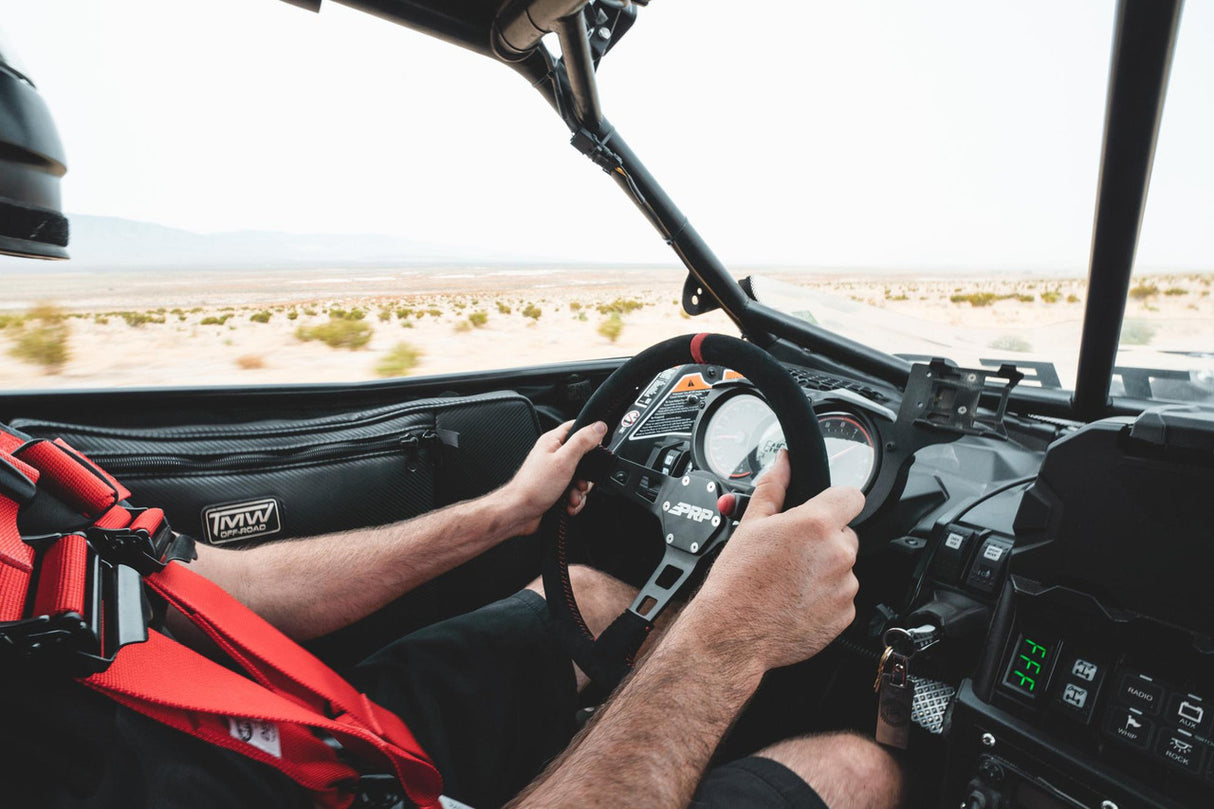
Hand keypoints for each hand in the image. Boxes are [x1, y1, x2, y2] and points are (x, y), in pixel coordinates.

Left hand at [500, 420, 606, 535]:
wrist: (519, 512)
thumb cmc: (534, 486)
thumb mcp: (564, 460)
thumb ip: (582, 442)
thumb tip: (599, 427)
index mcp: (553, 441)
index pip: (577, 427)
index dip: (591, 436)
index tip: (597, 449)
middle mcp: (553, 455)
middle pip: (584, 457)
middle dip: (587, 474)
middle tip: (580, 481)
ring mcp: (554, 473)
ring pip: (580, 477)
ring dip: (580, 491)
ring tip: (572, 497)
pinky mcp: (556, 488)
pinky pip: (574, 492)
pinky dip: (574, 500)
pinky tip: (568, 505)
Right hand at [685, 451, 863, 671]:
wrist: (732, 632)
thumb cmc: (737, 581)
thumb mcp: (750, 524)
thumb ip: (774, 486)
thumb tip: (783, 462)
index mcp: (815, 524)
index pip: (851, 496)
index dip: (836, 501)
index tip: (824, 510)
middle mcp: (837, 553)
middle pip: (845, 533)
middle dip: (824, 539)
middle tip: (793, 553)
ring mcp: (844, 587)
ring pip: (843, 566)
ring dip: (825, 569)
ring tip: (791, 580)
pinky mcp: (845, 615)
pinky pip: (842, 597)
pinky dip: (825, 597)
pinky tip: (797, 599)